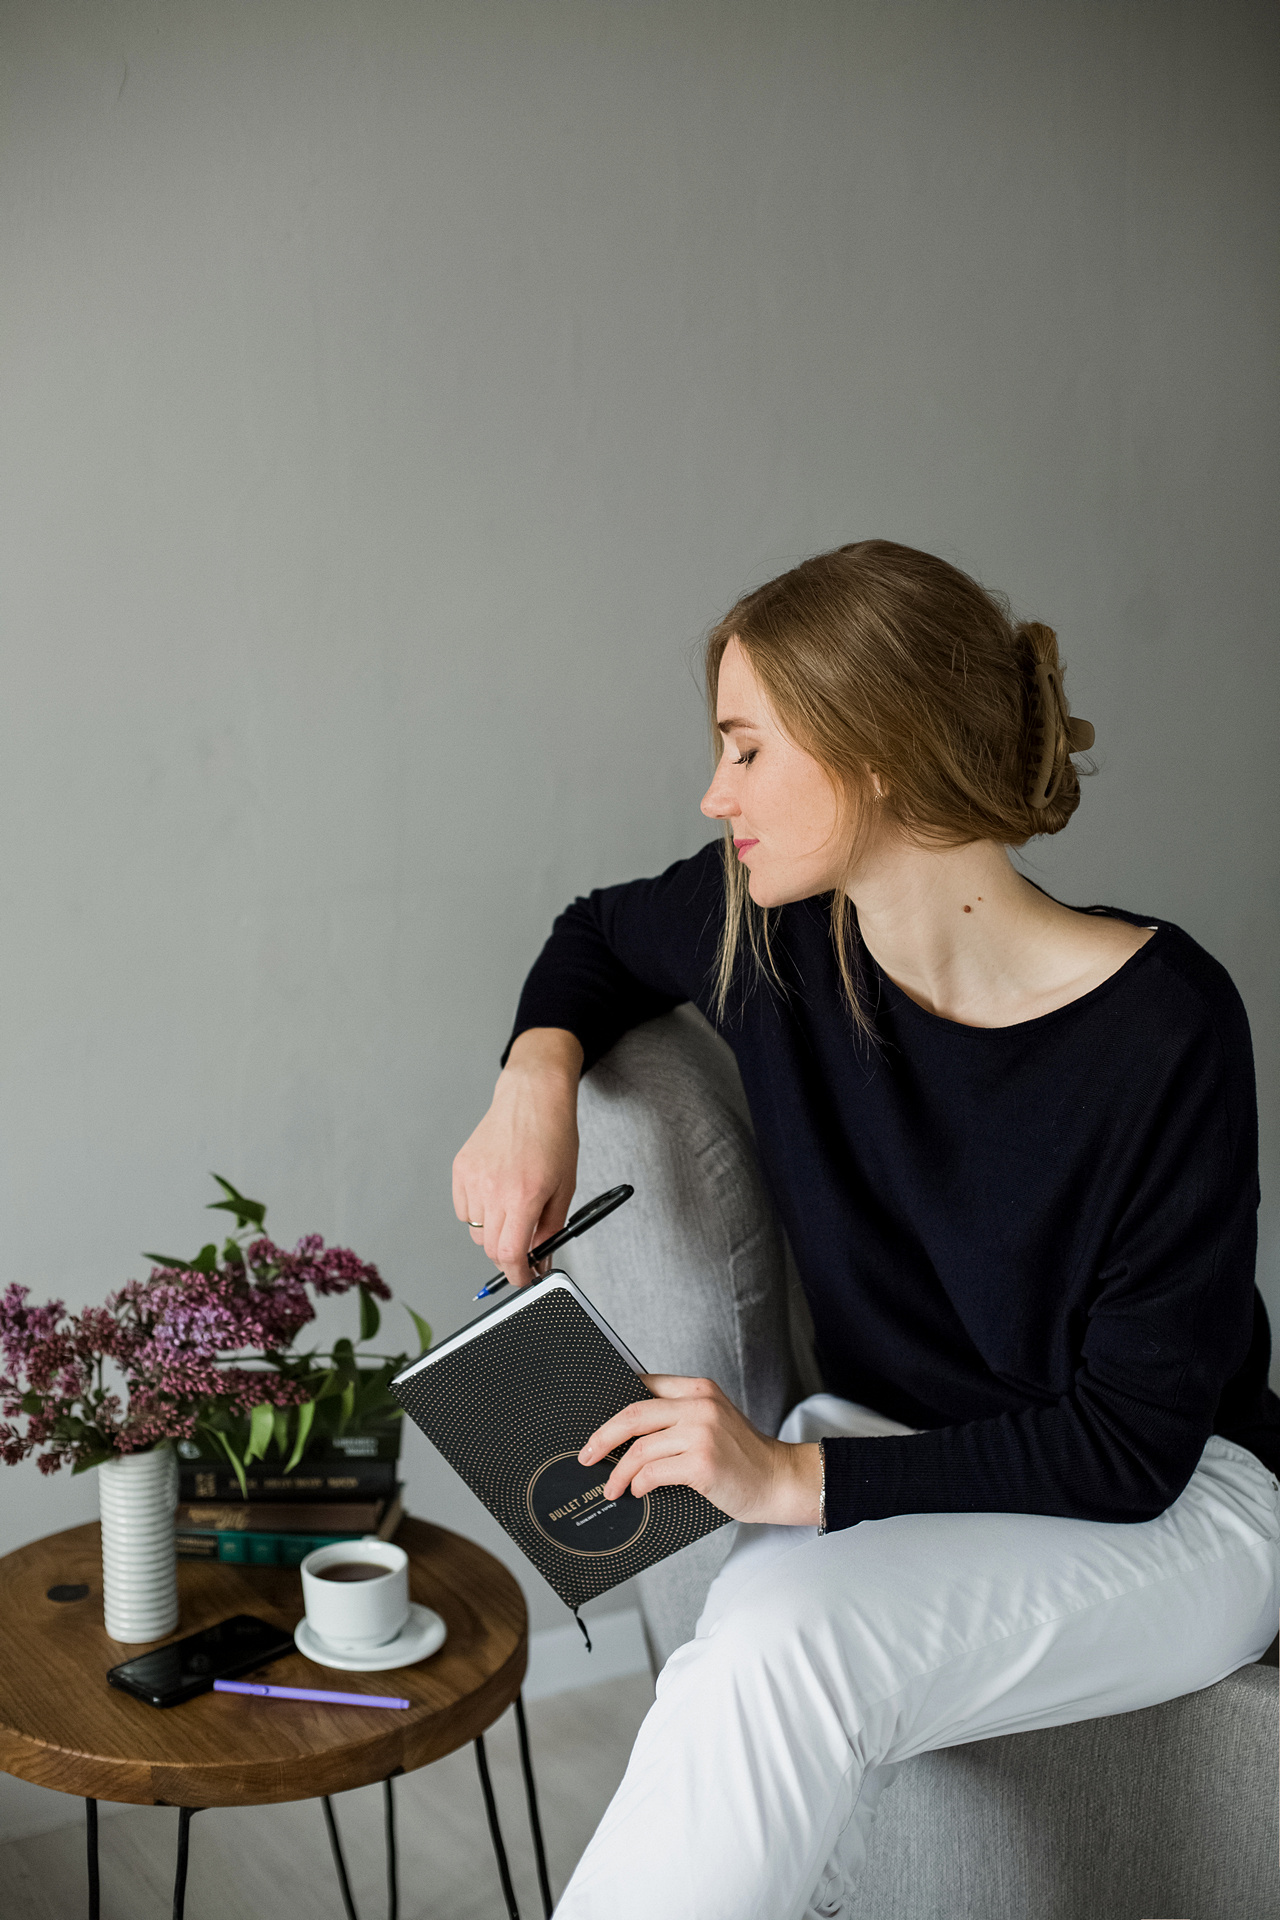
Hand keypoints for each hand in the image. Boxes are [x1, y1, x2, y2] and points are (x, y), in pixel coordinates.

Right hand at [452, 1028, 583, 1288]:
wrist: (532, 1097)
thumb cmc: (553, 1136)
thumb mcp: (565, 1187)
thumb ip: (551, 1227)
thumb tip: (541, 1257)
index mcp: (524, 1196)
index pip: (510, 1254)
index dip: (517, 1274)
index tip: (523, 1278)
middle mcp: (493, 1190)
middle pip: (489, 1249)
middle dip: (507, 1258)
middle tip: (523, 1251)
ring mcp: (472, 1179)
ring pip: (475, 1231)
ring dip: (494, 1234)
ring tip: (512, 1211)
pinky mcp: (460, 1169)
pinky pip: (464, 1210)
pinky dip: (479, 1214)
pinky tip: (496, 1195)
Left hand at [578, 1375, 822, 1526]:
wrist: (780, 1479)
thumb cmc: (743, 1456)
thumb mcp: (714, 1420)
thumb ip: (678, 1417)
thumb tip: (628, 1433)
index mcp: (698, 1389)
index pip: (643, 1387)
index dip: (614, 1408)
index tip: (596, 1427)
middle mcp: (699, 1405)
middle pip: (632, 1414)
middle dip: (602, 1437)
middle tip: (587, 1455)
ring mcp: (702, 1433)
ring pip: (639, 1448)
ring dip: (618, 1472)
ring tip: (612, 1486)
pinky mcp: (702, 1463)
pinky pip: (653, 1472)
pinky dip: (638, 1484)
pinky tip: (637, 1491)